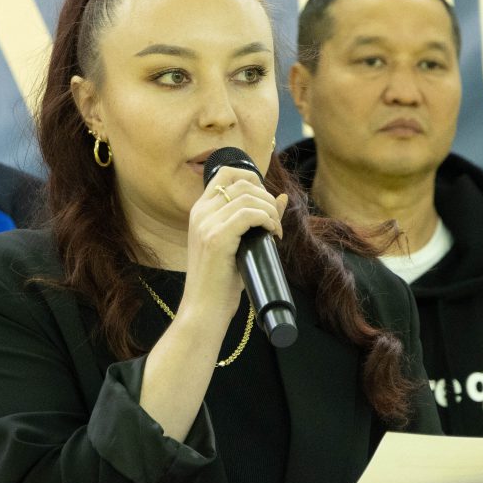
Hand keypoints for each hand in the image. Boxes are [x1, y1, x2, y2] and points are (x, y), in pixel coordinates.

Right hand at [179, 164, 284, 327]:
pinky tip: (273, 234)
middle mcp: (200, 213)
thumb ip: (254, 219)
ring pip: (249, 197)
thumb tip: (281, 197)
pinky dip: (268, 220)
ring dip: (271, 210)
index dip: (252, 177)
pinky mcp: (216, 238)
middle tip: (273, 221)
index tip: (265, 200)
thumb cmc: (220, 282)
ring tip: (275, 230)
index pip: (226, 172)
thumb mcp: (238, 244)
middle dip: (266, 197)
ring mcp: (206, 224)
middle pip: (242, 182)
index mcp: (200, 211)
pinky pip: (250, 214)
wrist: (204, 310)